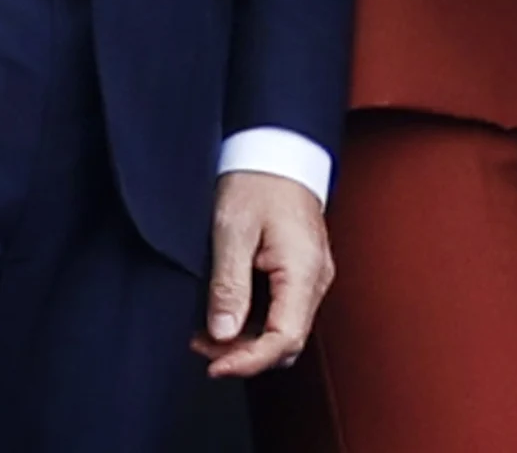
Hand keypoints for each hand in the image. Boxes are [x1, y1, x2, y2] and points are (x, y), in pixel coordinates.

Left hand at [193, 169, 331, 381]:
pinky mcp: (301, 272)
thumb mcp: (233, 230)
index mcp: (303, 270)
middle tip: (201, 345)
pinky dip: (252, 322)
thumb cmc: (258, 180)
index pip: (284, 339)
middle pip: (286, 342)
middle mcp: (315, 279)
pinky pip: (281, 312)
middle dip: (243, 354)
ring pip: (283, 330)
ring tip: (205, 329)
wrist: (278, 149)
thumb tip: (222, 334)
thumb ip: (228, 284)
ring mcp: (311, 276)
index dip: (247, 361)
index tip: (213, 366)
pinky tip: (224, 312)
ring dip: (245, 340)